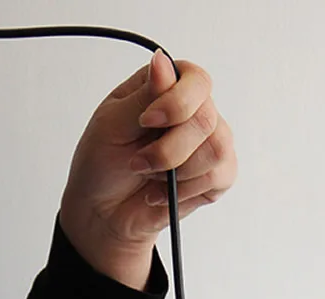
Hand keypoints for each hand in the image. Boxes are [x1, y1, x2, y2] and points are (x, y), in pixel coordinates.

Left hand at [58, 49, 237, 288]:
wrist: (104, 211)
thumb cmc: (103, 164)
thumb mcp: (112, 124)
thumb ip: (144, 96)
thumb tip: (163, 61)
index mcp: (167, 87)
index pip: (196, 81)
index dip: (177, 103)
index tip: (146, 122)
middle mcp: (193, 111)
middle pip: (206, 120)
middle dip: (168, 150)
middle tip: (138, 163)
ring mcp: (208, 142)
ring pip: (216, 150)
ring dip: (177, 172)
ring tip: (150, 177)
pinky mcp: (215, 175)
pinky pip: (220, 177)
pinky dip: (187, 190)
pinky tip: (164, 192)